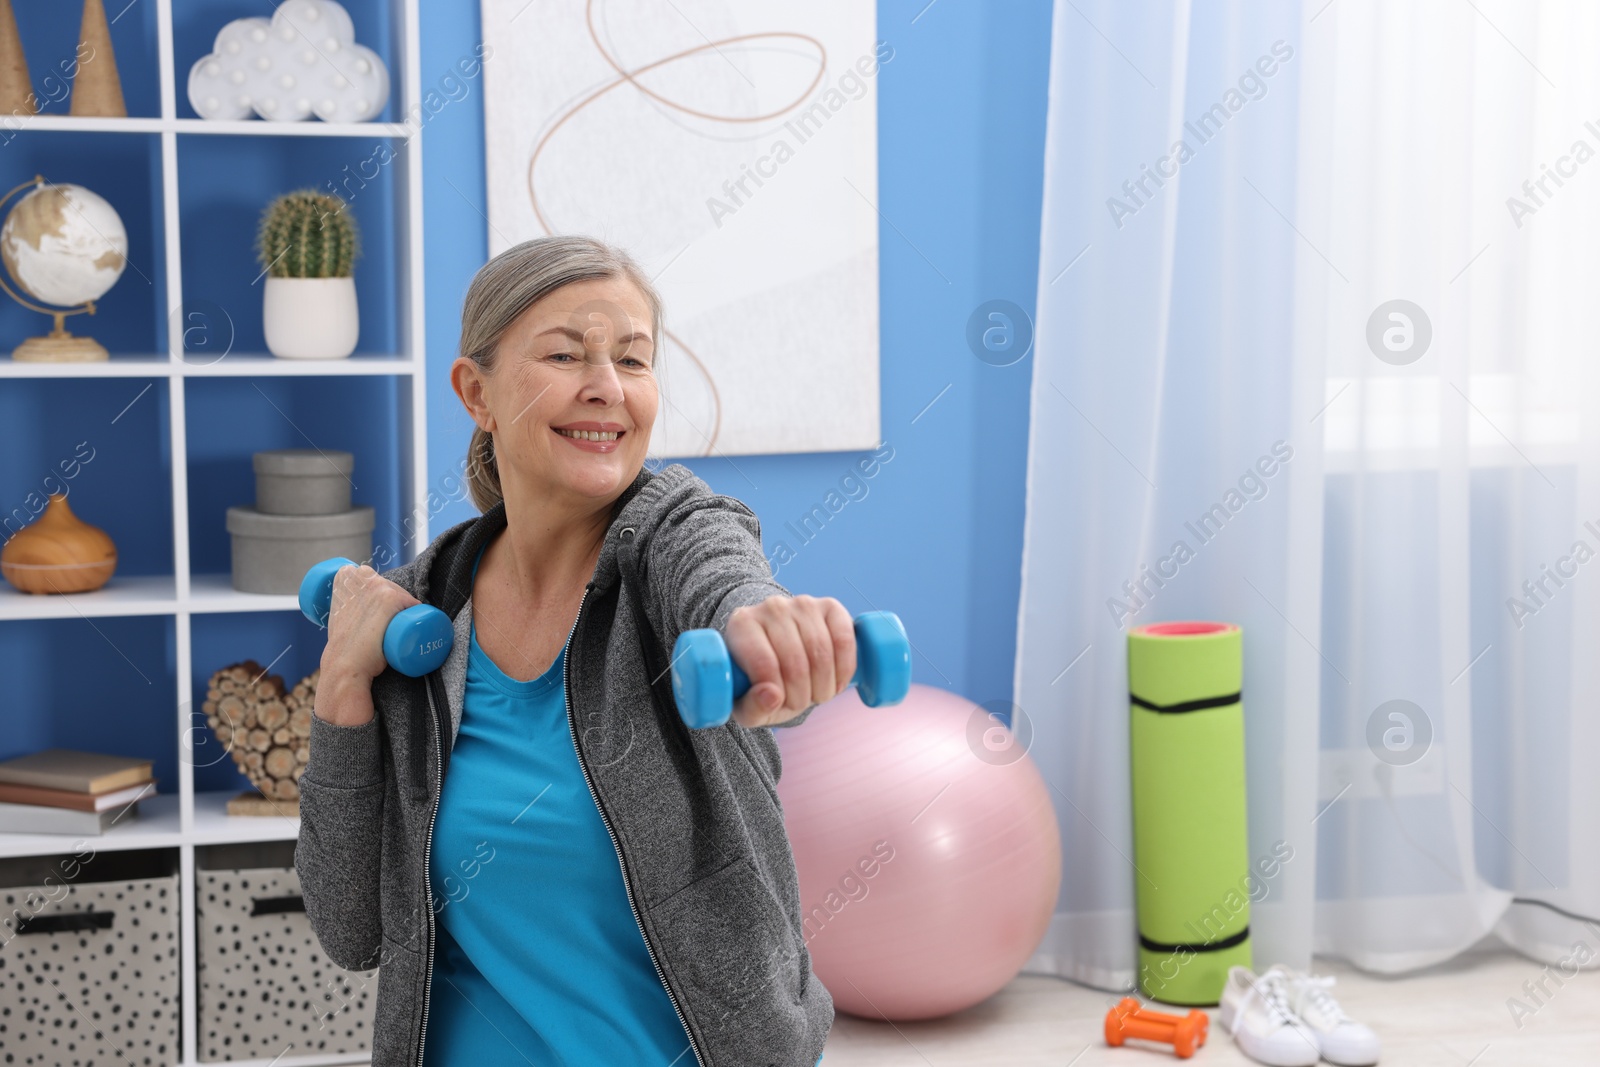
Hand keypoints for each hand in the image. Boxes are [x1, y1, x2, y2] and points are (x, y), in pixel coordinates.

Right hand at [322, 563, 421, 688]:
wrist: (345, 663)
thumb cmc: (343, 645)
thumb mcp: (339, 613)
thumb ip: (347, 604)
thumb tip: (358, 608)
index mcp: (345, 575)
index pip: (374, 580)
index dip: (379, 596)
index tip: (376, 613)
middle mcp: (361, 575)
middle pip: (390, 586)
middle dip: (394, 604)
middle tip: (385, 626)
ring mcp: (377, 586)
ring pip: (403, 596)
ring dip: (404, 611)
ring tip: (395, 630)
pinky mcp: (391, 598)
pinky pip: (414, 604)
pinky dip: (417, 614)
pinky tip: (412, 625)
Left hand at [724, 594, 855, 727]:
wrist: (780, 655)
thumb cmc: (760, 682)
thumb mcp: (748, 704)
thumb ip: (753, 707)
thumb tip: (772, 697)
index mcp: (742, 625)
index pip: (764, 664)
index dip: (778, 695)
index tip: (780, 704)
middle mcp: (771, 607)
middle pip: (796, 662)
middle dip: (802, 695)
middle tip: (800, 704)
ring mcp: (802, 604)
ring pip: (822, 653)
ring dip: (824, 686)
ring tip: (817, 695)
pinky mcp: (830, 606)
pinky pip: (844, 640)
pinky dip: (845, 668)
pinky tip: (836, 681)